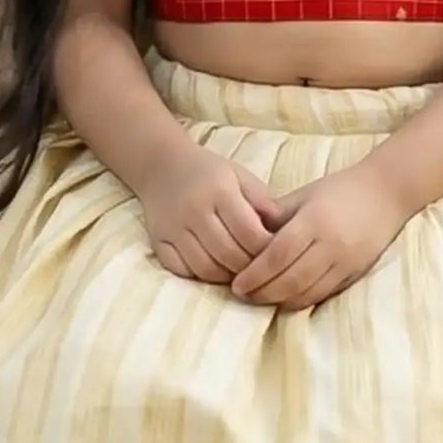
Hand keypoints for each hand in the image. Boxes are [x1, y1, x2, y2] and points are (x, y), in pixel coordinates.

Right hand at [140, 145, 287, 285]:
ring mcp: (173, 228)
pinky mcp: (158, 241)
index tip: (274, 254)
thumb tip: (284, 231)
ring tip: (238, 272)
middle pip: (228, 254)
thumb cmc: (209, 173)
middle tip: (259, 270)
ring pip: (205, 268)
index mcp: (220, 191)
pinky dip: (199, 275)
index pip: (249, 233)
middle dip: (248, 268)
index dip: (266, 250)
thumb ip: (262, 201)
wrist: (162, 166)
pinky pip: (181, 270)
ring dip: (226, 276)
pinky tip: (213, 268)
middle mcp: (194, 210)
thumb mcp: (240, 176)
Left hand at [231, 161, 409, 309]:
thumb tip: (244, 239)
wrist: (386, 194)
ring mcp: (346, 262)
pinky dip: (301, 300)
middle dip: (263, 292)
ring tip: (260, 298)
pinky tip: (285, 298)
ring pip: (307, 293)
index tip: (236, 283)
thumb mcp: (304, 195)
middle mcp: (331, 245)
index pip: (278, 255)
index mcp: (314, 221)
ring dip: (280, 301)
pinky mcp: (355, 273)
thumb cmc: (339, 190)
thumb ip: (275, 217)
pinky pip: (323, 294)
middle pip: (290, 279)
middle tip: (242, 295)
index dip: (255, 274)